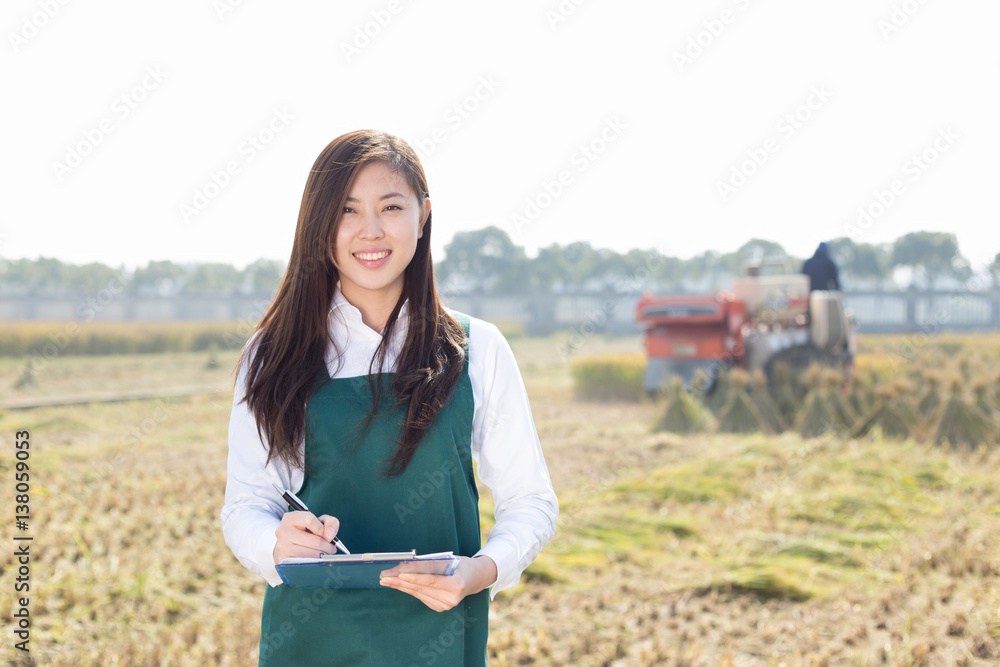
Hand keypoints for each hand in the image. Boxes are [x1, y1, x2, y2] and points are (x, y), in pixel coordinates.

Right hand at [272, 511, 340, 563]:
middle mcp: (283, 531)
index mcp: (290, 518)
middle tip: (331, 548)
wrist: (288, 544)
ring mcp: (282, 546)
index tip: (328, 535)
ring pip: (312, 554)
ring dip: (323, 555)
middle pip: (315, 541)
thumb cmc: (306, 531)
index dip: (323, 529)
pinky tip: (316, 558)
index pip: (310, 520)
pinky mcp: (284, 560)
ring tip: (325, 553)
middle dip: (327, 546)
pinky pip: (306, 563)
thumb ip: (330, 522)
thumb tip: (330, 535)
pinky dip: (314, 562)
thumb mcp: (319, 521)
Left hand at [379, 555, 496, 611]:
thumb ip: (430, 564)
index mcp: (456, 584)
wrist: (474, 579)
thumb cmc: (460, 565)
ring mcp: (445, 605)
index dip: (414, 577)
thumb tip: (406, 565)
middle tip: (384, 576)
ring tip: (386, 580)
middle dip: (400, 582)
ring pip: (418, 593)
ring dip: (400, 587)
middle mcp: (451, 598)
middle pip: (421, 588)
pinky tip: (398, 584)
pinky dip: (409, 589)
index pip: (431, 580)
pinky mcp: (439, 608)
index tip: (399, 574)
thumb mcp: (449, 560)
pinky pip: (421, 596)